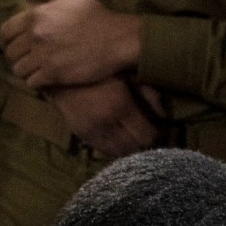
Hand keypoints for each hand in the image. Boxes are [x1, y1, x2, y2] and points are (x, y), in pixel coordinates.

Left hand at [0, 0, 141, 89]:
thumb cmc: (96, 14)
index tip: (12, 44)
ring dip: (25, 70)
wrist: (118, 39)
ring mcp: (43, 56)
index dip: (5, 40)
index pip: (5, 31)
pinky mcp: (53, 74)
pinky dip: (35, 81)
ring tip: (35, 69)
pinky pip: (31, 82)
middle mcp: (34, 36)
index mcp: (35, 15)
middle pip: (10, 52)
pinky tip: (44, 77)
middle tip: (27, 58)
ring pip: (18, 69)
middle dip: (16, 56)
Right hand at [42, 78, 161, 159]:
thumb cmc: (98, 71)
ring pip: (119, 154)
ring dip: (130, 150)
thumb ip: (148, 94)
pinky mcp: (82, 137)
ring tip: (136, 140)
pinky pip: (104, 151)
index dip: (157, 136)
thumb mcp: (127, 75)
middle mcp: (106, 124)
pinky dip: (115, 149)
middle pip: (134, 149)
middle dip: (145, 145)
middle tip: (150, 137)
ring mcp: (92, 133)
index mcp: (120, 107)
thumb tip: (164, 115)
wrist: (61, 75)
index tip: (161, 130)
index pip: (145, 136)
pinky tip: (120, 140)